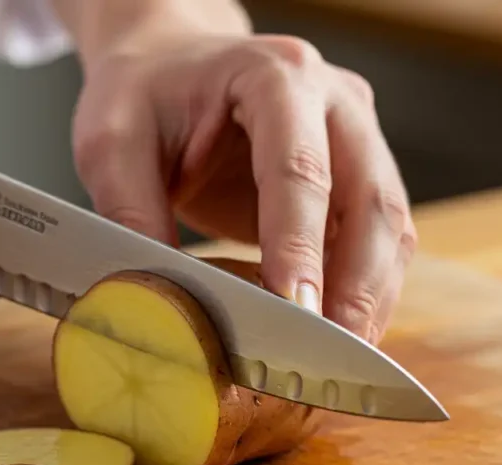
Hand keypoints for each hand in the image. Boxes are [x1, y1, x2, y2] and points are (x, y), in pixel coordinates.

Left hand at [68, 25, 415, 344]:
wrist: (172, 64)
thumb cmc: (145, 94)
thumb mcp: (111, 143)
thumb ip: (130, 214)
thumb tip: (156, 300)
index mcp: (274, 76)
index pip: (299, 170)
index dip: (299, 246)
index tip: (296, 312)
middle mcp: (334, 102)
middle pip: (369, 201)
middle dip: (355, 288)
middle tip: (331, 358)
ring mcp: (357, 137)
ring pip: (390, 227)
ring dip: (372, 299)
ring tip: (342, 363)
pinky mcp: (359, 174)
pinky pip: (380, 241)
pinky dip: (367, 292)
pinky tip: (343, 335)